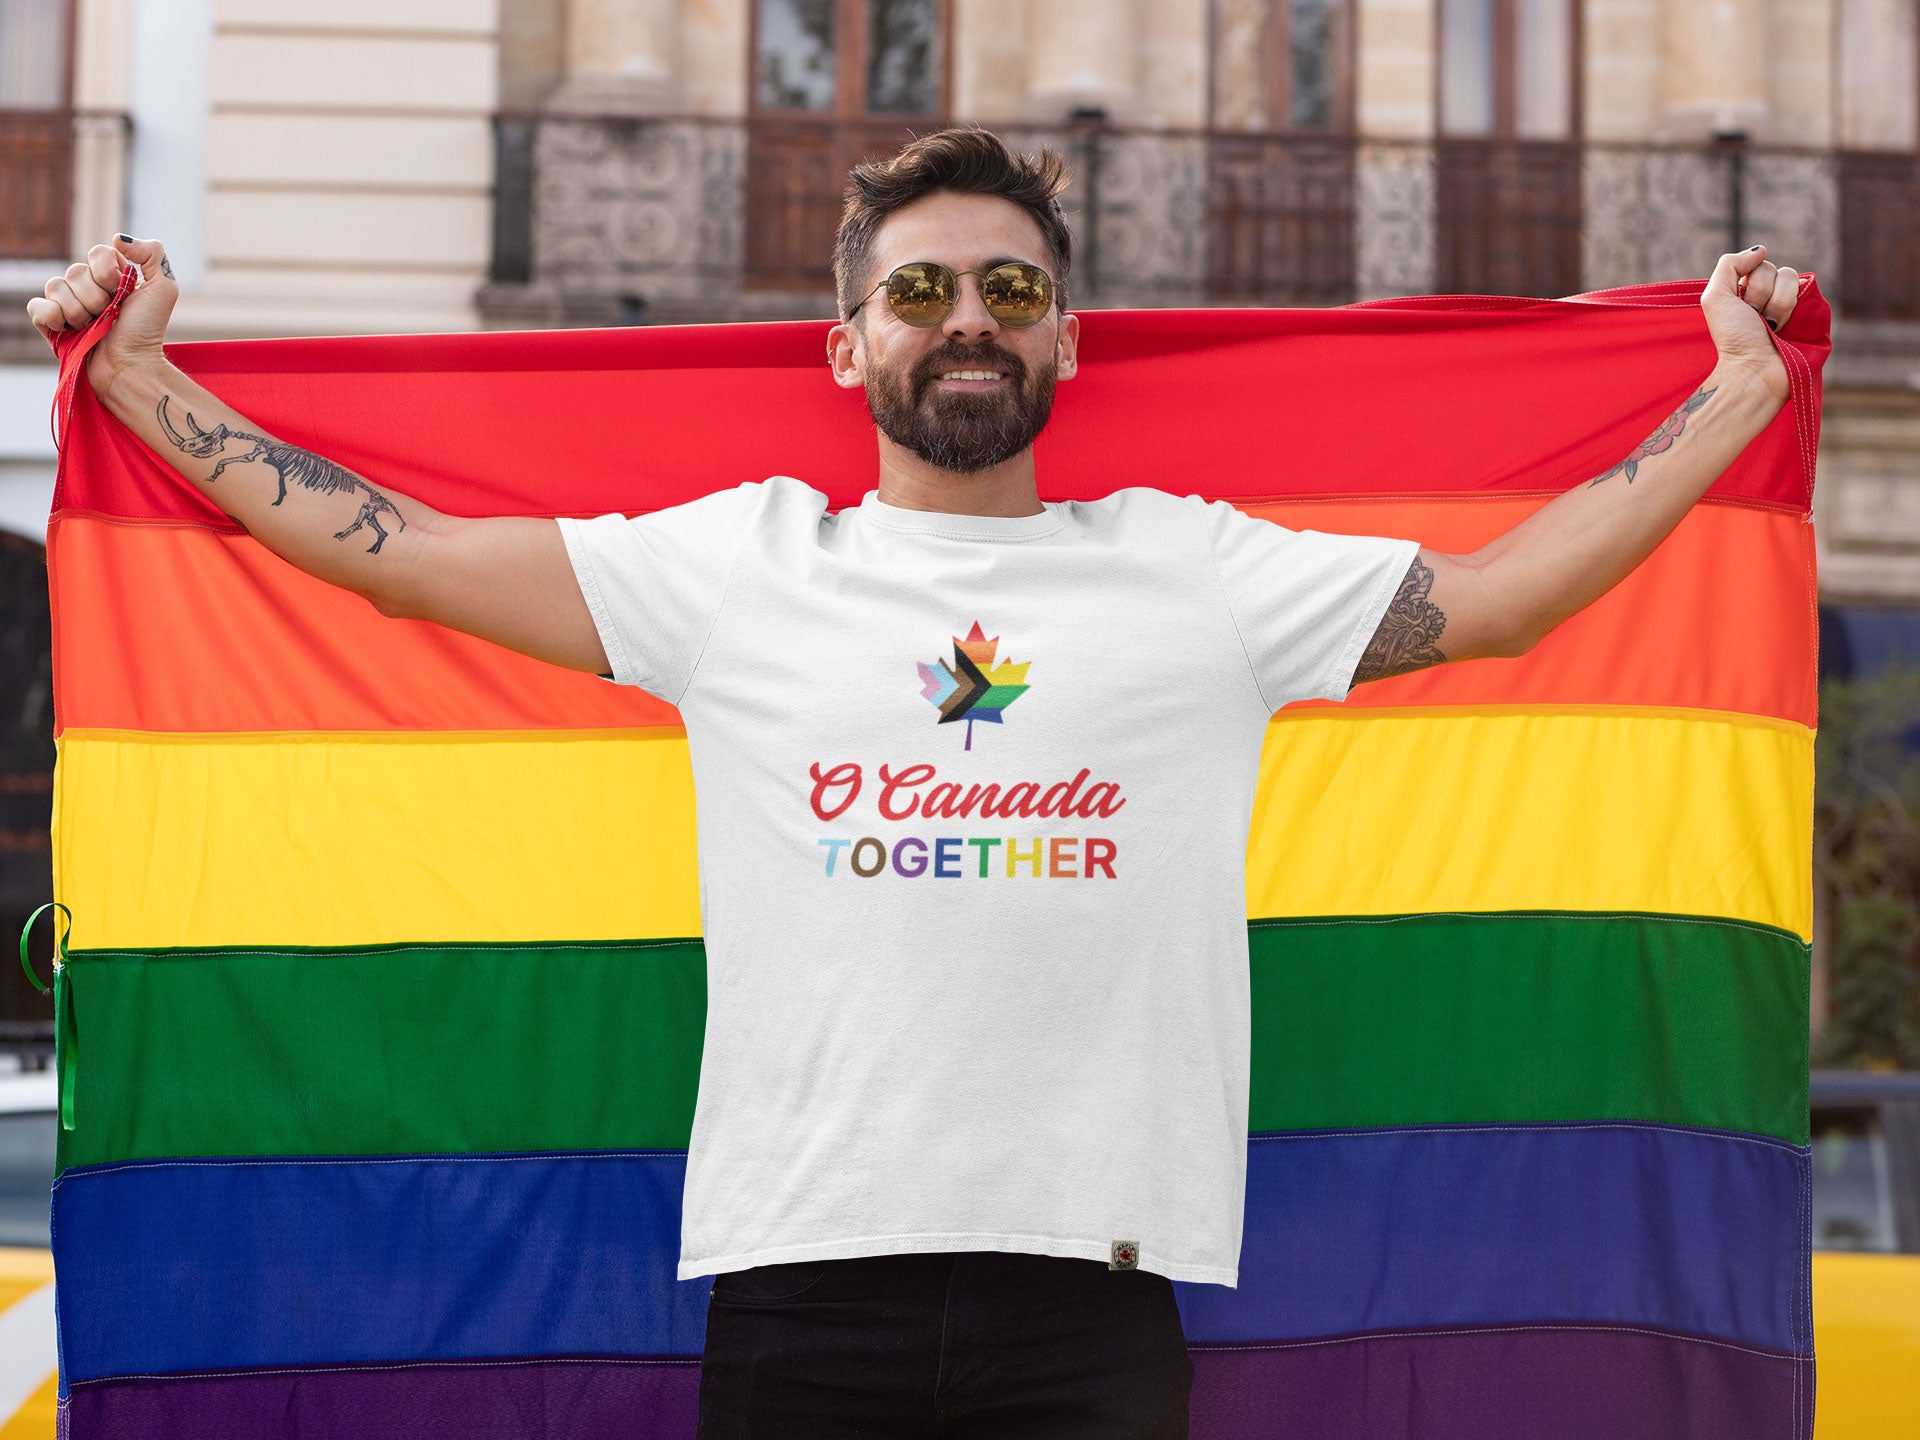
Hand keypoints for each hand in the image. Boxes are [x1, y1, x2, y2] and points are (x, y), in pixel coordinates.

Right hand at [23, 235, 177, 398]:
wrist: (129, 366)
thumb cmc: (146, 331)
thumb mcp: (164, 290)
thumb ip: (152, 254)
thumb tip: (118, 239)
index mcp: (110, 276)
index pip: (97, 253)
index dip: (108, 272)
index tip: (122, 292)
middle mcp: (86, 287)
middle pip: (75, 271)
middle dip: (97, 297)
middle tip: (111, 315)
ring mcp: (66, 304)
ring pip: (55, 286)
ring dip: (80, 311)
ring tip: (95, 327)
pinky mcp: (50, 323)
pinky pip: (36, 306)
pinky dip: (52, 316)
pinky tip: (69, 329)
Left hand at [1701, 245, 1797, 404]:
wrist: (1755, 368)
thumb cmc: (1733, 337)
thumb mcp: (1716, 298)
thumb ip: (1730, 265)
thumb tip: (1760, 250)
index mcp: (1749, 292)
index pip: (1758, 264)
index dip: (1748, 284)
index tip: (1740, 308)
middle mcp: (1771, 296)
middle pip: (1775, 269)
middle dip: (1759, 295)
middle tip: (1754, 319)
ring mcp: (1793, 304)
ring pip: (1791, 278)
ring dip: (1774, 305)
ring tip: (1769, 327)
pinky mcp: (1812, 312)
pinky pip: (1808, 290)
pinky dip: (1790, 309)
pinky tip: (1784, 327)